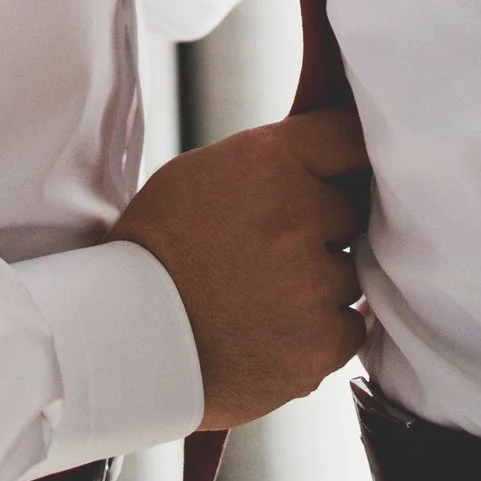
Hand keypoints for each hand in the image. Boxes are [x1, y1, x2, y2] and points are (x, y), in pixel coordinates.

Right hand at [109, 108, 370, 429]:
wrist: (124, 343)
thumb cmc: (159, 251)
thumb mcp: (203, 174)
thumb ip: (272, 159)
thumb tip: (326, 143)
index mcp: (267, 161)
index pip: (348, 136)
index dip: (344, 158)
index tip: (336, 174)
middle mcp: (297, 215)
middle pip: (355, 208)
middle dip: (327, 225)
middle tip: (277, 246)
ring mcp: (311, 283)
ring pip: (351, 271)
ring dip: (320, 282)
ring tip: (263, 294)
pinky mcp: (319, 344)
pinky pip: (348, 326)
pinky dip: (320, 331)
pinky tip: (273, 329)